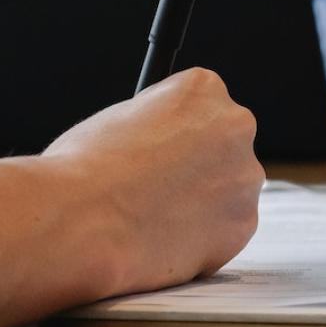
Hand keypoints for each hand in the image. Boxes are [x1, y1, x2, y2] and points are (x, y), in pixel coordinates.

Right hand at [46, 67, 263, 291]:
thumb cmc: (86, 167)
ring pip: (228, 190)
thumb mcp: (121, 116)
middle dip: (199, 164)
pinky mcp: (242, 225)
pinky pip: (225, 230)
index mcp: (203, 88)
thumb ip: (157, 124)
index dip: (175, 129)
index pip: (202, 103)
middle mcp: (235, 125)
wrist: (81, 220)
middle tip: (161, 186)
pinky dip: (201, 238)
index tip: (159, 147)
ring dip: (202, 202)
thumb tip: (165, 144)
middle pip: (224, 144)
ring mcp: (243, 177)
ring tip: (154, 217)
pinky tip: (164, 238)